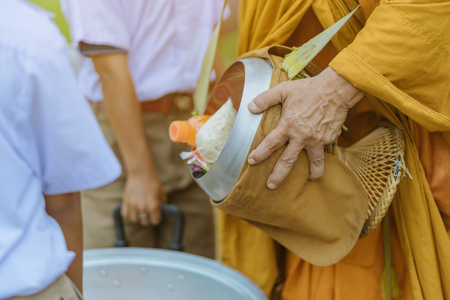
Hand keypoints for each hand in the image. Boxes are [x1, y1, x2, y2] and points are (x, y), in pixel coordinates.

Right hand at [121, 173, 166, 225]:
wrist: (141, 174)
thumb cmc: (153, 183)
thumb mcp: (161, 193)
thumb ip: (162, 203)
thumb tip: (161, 209)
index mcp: (153, 206)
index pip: (155, 221)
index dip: (157, 219)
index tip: (157, 215)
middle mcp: (143, 207)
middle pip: (145, 222)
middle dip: (148, 219)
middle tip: (149, 214)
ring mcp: (133, 205)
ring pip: (135, 220)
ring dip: (138, 218)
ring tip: (141, 213)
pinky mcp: (126, 202)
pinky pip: (125, 214)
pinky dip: (129, 215)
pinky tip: (133, 211)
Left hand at [247, 66, 365, 188]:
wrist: (335, 90)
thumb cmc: (308, 89)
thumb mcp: (284, 90)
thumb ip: (265, 99)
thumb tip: (250, 107)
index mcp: (288, 126)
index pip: (270, 144)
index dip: (260, 154)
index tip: (252, 161)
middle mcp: (302, 136)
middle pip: (287, 161)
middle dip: (278, 175)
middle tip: (271, 186)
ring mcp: (317, 140)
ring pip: (314, 162)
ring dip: (312, 173)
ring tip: (310, 179)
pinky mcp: (329, 139)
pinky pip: (324, 150)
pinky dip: (322, 155)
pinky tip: (321, 158)